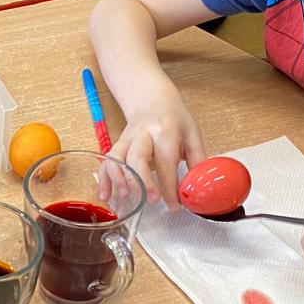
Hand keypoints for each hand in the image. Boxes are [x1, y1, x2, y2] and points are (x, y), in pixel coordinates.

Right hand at [106, 79, 205, 208]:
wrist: (152, 98)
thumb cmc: (174, 118)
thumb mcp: (192, 134)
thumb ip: (197, 160)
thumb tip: (199, 187)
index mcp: (165, 132)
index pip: (166, 163)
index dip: (170, 187)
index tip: (175, 206)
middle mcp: (143, 134)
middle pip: (137, 158)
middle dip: (143, 181)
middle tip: (152, 200)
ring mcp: (127, 139)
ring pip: (117, 158)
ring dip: (118, 178)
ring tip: (125, 197)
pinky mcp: (118, 144)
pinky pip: (107, 161)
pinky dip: (104, 178)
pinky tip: (105, 195)